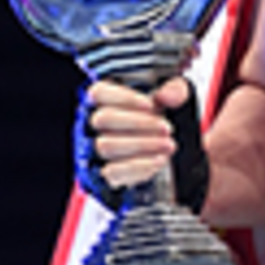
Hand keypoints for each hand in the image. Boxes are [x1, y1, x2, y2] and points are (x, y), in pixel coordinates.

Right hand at [76, 78, 209, 210]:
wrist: (155, 148)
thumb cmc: (155, 117)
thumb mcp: (169, 97)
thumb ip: (174, 89)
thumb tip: (170, 95)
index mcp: (101, 100)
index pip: (100, 92)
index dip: (124, 98)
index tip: (150, 105)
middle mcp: (90, 124)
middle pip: (103, 119)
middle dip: (139, 123)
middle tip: (167, 128)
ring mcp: (92, 150)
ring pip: (106, 145)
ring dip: (141, 145)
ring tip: (168, 144)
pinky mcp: (101, 174)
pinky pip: (113, 172)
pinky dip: (140, 166)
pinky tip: (159, 160)